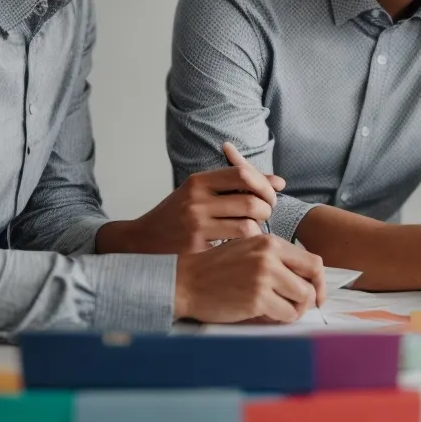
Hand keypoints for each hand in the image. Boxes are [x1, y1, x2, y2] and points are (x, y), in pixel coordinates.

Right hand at [101, 142, 283, 254]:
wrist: (140, 241)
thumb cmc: (176, 216)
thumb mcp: (200, 193)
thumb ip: (236, 185)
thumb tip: (279, 182)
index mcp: (198, 181)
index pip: (243, 173)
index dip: (263, 185)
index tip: (269, 196)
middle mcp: (196, 199)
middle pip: (251, 201)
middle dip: (266, 210)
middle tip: (265, 216)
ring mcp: (195, 224)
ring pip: (247, 225)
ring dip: (258, 230)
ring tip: (253, 232)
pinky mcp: (196, 247)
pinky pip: (235, 245)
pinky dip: (245, 245)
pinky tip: (240, 246)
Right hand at [172, 234, 323, 322]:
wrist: (185, 282)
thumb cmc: (215, 270)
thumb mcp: (248, 250)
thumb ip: (275, 259)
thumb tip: (305, 278)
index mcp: (270, 242)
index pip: (312, 261)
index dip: (319, 281)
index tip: (316, 294)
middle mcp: (270, 257)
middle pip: (312, 281)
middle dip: (311, 298)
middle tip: (301, 307)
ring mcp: (263, 277)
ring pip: (302, 299)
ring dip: (295, 310)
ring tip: (278, 311)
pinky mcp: (256, 299)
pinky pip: (286, 314)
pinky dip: (281, 319)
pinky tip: (266, 316)